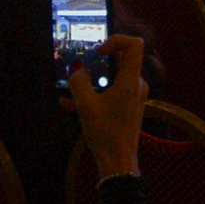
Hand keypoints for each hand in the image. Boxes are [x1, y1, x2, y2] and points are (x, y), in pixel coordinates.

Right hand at [67, 35, 146, 176]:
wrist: (118, 163)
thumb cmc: (105, 133)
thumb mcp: (86, 106)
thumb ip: (79, 83)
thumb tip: (76, 69)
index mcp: (131, 80)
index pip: (134, 45)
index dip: (116, 41)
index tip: (99, 53)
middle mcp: (136, 85)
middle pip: (121, 61)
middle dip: (97, 63)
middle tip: (79, 67)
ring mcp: (133, 97)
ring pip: (112, 79)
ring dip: (91, 81)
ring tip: (68, 87)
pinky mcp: (128, 108)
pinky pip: (111, 94)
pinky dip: (94, 95)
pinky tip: (69, 103)